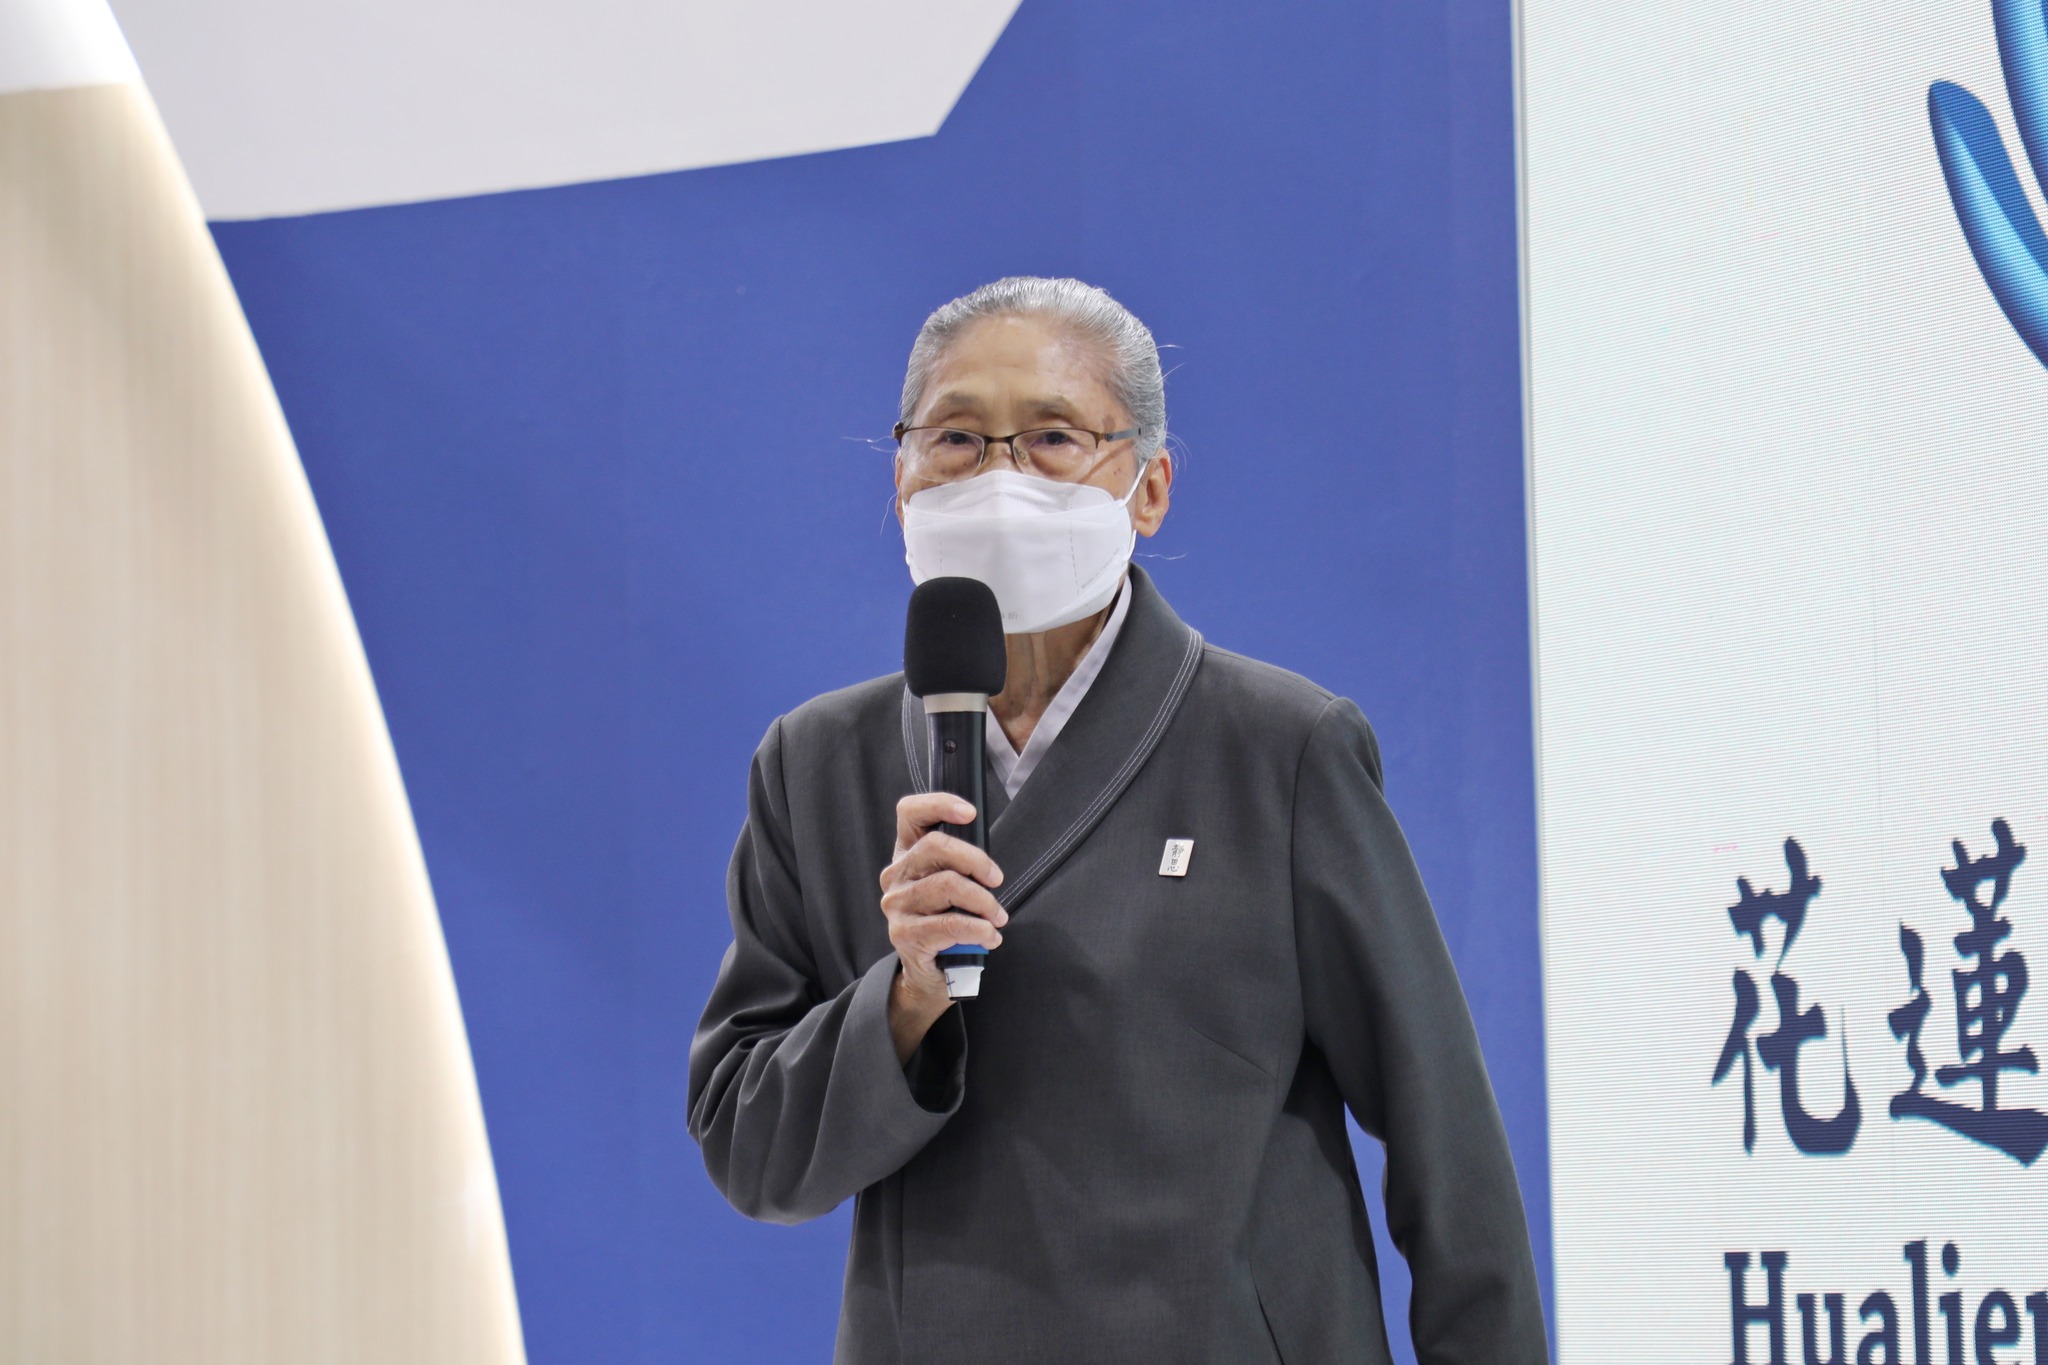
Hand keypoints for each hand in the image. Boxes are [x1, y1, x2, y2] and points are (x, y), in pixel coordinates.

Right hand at [879, 793, 1005, 1063]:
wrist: (929, 974)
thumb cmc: (946, 922)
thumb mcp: (951, 887)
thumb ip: (960, 865)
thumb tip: (988, 860)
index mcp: (906, 854)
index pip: (910, 814)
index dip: (939, 804)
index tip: (970, 813)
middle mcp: (895, 875)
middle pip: (935, 847)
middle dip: (976, 860)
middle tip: (996, 879)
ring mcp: (897, 905)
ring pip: (948, 885)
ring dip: (983, 902)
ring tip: (997, 917)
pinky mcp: (904, 935)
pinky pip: (949, 924)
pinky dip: (979, 930)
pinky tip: (990, 937)